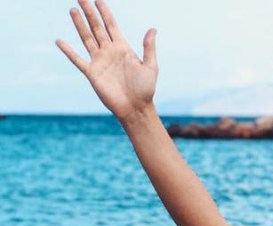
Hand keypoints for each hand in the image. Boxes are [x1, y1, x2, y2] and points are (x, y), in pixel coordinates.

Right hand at [56, 0, 157, 121]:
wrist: (136, 108)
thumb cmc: (145, 89)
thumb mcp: (151, 66)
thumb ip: (149, 48)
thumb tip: (153, 29)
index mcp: (123, 48)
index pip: (111, 25)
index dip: (105, 12)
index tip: (98, 0)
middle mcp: (109, 52)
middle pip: (97, 27)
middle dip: (89, 12)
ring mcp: (99, 61)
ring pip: (87, 38)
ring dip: (79, 24)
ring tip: (73, 10)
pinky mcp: (92, 73)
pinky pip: (77, 60)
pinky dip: (68, 51)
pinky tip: (60, 41)